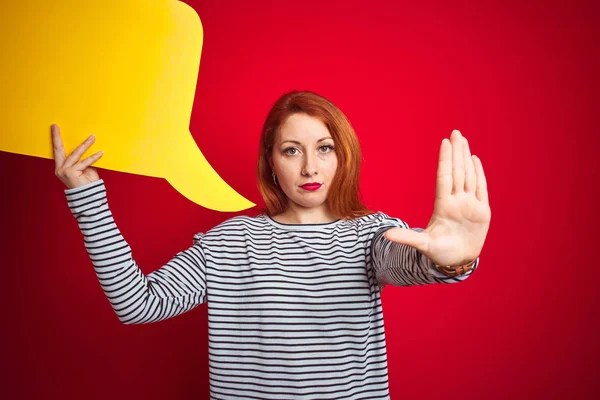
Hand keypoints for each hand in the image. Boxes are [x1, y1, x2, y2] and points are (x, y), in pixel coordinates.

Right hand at [52, 124, 103, 188]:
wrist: (90, 197)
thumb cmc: (88, 183)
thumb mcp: (85, 169)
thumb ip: (83, 160)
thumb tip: (88, 150)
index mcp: (61, 168)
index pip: (58, 151)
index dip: (56, 138)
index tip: (55, 127)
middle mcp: (60, 169)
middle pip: (59, 149)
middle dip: (57, 137)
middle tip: (56, 126)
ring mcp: (64, 171)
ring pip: (75, 154)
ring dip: (85, 144)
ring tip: (93, 137)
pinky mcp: (71, 173)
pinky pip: (85, 162)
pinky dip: (94, 157)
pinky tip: (100, 153)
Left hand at [384, 130, 490, 266]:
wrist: (456, 261)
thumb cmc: (438, 252)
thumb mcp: (422, 245)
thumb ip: (406, 238)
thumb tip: (385, 236)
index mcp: (443, 206)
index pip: (445, 177)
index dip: (445, 160)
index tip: (444, 143)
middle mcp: (456, 201)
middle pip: (457, 171)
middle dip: (456, 152)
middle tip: (455, 132)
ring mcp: (469, 204)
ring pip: (469, 176)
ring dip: (466, 157)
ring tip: (463, 140)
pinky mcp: (482, 211)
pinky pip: (481, 188)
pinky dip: (479, 174)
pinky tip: (475, 159)